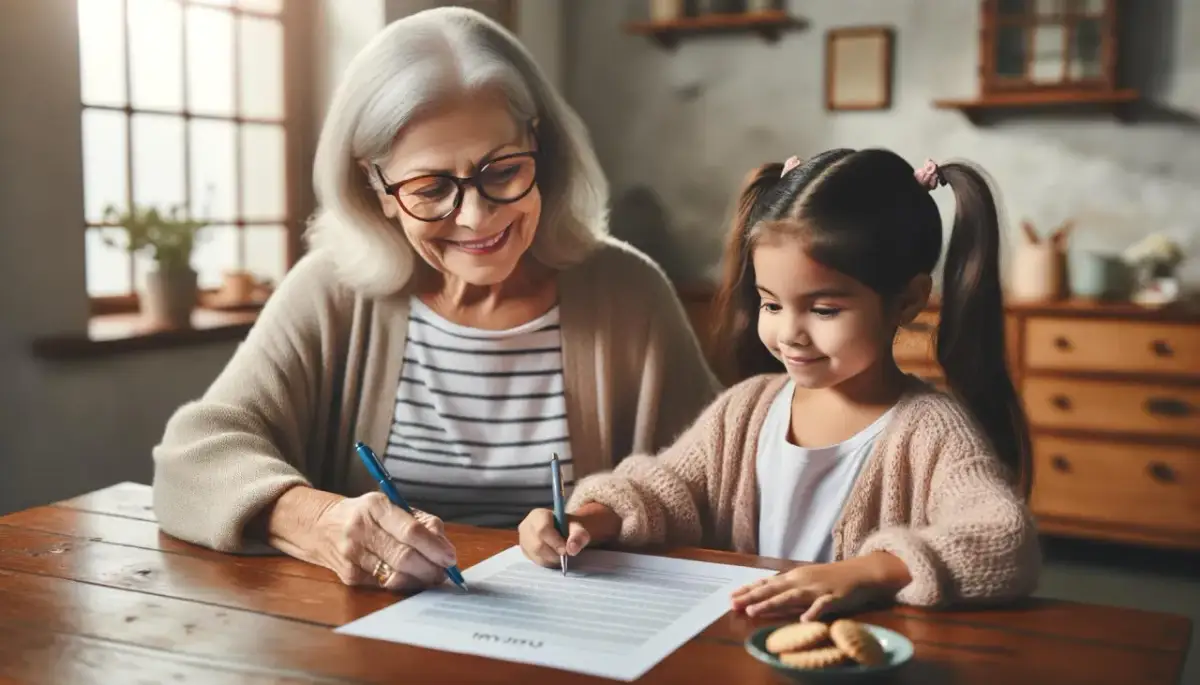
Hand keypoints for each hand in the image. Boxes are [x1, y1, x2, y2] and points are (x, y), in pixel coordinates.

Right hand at [274, 489, 457, 590]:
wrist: (321, 526)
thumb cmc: (367, 515)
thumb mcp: (391, 506)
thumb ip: (421, 522)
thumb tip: (444, 548)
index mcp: (375, 506)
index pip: (411, 530)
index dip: (434, 547)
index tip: (450, 557)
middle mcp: (360, 529)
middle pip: (404, 557)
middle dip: (430, 568)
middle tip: (445, 572)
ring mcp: (352, 554)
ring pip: (395, 576)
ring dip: (420, 579)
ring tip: (431, 575)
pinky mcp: (348, 575)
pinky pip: (384, 585)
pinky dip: (403, 584)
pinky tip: (410, 578)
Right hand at [518, 508, 591, 567]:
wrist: (561, 531)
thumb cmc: (568, 527)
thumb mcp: (577, 527)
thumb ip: (578, 535)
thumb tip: (571, 549)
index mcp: (538, 515)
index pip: (543, 529)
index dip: (555, 542)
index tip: (565, 551)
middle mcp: (526, 526)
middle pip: (537, 545)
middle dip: (553, 553)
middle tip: (564, 555)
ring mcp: (522, 539)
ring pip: (535, 555)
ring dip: (551, 559)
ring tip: (559, 554)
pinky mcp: (523, 551)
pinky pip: (534, 561)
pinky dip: (546, 562)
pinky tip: (553, 556)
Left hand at [730, 553, 910, 620]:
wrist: (862, 572)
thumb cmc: (832, 578)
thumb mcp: (807, 580)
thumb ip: (788, 589)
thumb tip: (765, 595)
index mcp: (795, 577)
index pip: (767, 583)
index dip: (749, 590)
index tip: (731, 597)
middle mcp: (803, 581)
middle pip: (773, 589)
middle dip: (752, 597)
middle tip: (733, 604)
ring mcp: (818, 589)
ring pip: (791, 597)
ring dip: (771, 604)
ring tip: (754, 611)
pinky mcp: (835, 597)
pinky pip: (823, 606)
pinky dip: (813, 612)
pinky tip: (803, 620)